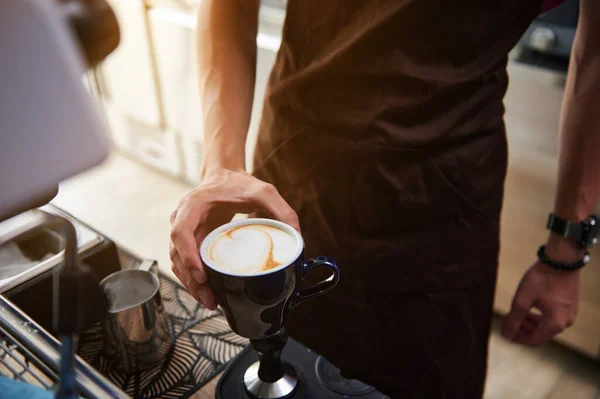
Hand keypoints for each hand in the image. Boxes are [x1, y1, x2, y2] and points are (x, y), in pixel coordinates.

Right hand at [169, 168, 299, 309]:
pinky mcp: (190, 241)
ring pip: (178, 263)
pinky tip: (209, 292)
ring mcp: (184, 231)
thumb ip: (282, 210)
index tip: (202, 276)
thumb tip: (298, 237)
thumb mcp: (264, 192)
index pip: (181, 233)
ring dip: (191, 284)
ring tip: (212, 301)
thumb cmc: (240, 183)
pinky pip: (185, 263)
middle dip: (191, 280)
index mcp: (194, 204)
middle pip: (176, 254)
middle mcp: (182, 218)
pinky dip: (194, 280)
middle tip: (210, 298)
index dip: (188, 256)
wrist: (225, 175)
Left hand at [502, 240, 580, 345]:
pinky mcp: (570, 305)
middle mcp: (566, 322)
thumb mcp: (522, 299)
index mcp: (555, 324)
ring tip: (516, 314)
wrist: (561, 260)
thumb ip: (513, 319)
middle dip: (523, 329)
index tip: (506, 332)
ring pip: (547, 325)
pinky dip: (540, 316)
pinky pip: (553, 317)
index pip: (534, 340)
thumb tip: (506, 335)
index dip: (518, 338)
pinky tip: (528, 308)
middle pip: (541, 334)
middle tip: (509, 320)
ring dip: (530, 323)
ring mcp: (570, 314)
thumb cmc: (541, 279)